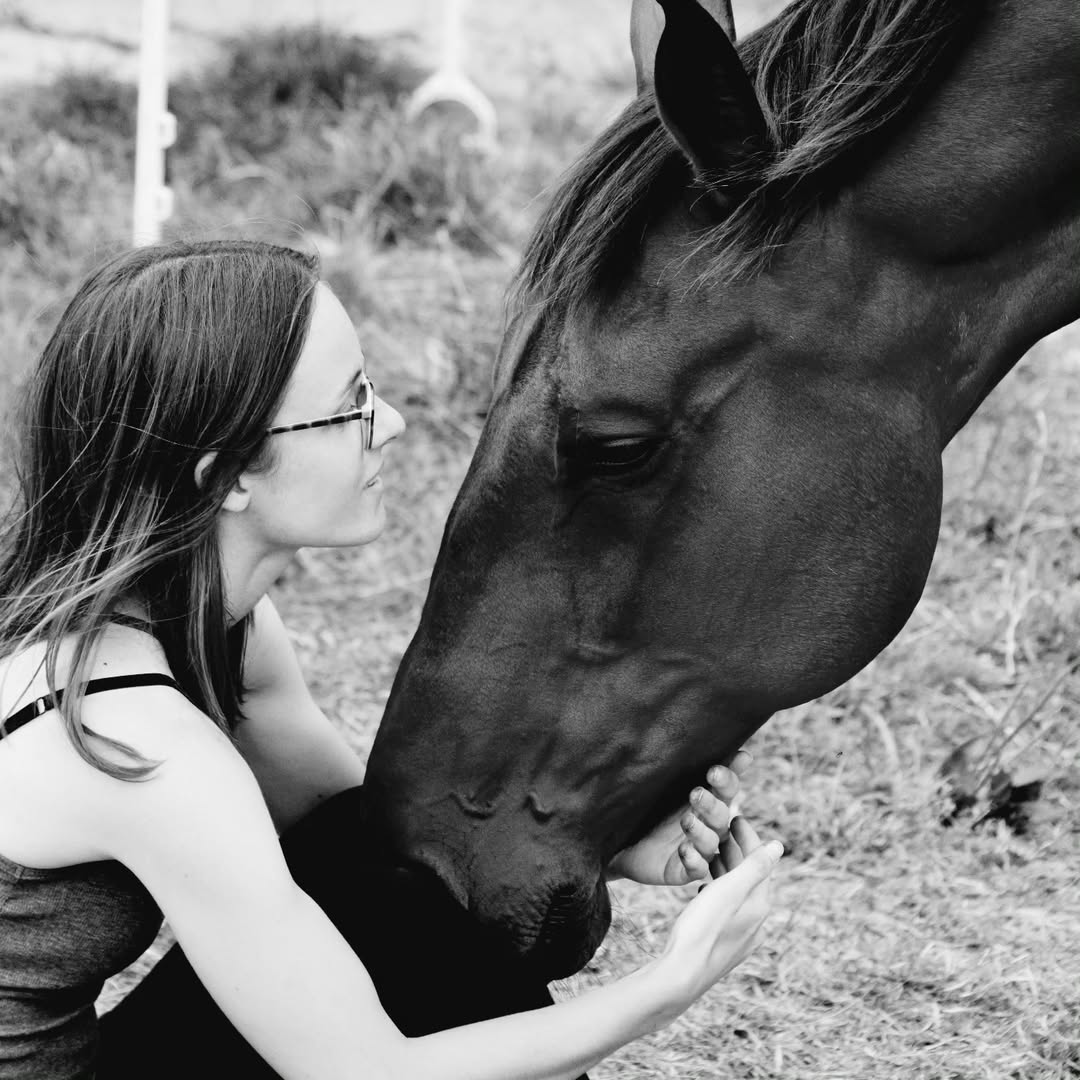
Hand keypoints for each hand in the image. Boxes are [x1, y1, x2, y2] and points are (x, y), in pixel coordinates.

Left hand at [606, 750, 750, 885]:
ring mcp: (698, 848)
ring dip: (701, 831)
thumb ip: (683, 762)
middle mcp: (707, 824)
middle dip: (711, 804)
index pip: (727, 788)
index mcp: (707, 799)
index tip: (714, 770)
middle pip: (722, 814)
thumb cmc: (646, 805)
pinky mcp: (683, 870)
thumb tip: (709, 738)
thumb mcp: (660, 781)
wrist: (617, 839)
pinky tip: (684, 851)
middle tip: (695, 793)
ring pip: (711, 842)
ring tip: (686, 820)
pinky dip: (694, 860)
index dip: (726, 779)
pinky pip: (697, 869)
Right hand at [653, 816, 782, 1014]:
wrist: (680, 976)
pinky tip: (704, 890)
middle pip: (749, 878)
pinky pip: (726, 910)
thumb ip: (754, 868)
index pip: (760, 863)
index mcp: (759, 906)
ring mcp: (739, 936)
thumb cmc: (702, 930)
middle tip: (719, 829)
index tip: (733, 816)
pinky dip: (718, 892)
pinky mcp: (722, 944)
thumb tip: (779, 846)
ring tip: (709, 853)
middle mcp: (755, 923)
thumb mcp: (729, 891)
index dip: (748, 837)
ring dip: (726, 870)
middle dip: (736, 852)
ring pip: (736, 894)